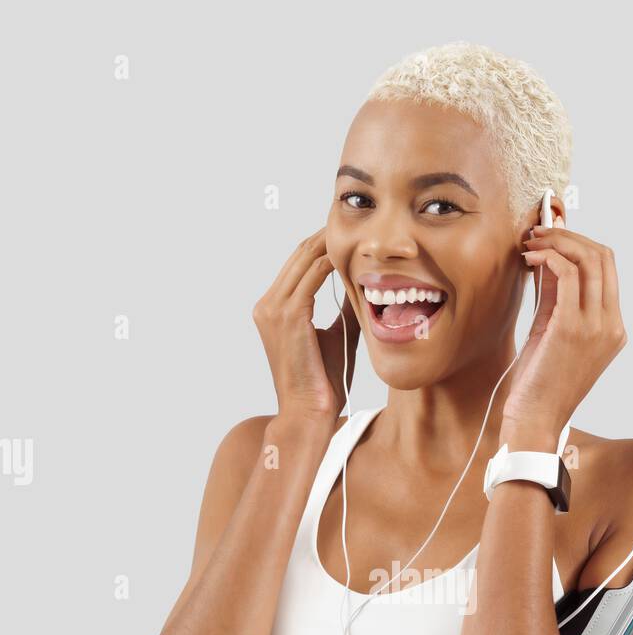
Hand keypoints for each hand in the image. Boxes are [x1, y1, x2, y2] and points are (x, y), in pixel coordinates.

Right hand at [252, 229, 360, 429]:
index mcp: (273, 309)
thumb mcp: (337, 335)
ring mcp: (273, 308)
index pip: (299, 263)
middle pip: (300, 254)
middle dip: (328, 235)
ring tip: (360, 232)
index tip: (351, 234)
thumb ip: (344, 307)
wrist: (308, 412)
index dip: (324, 245)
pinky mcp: (287, 315)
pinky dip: (332, 261)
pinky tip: (353, 255)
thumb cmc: (322, 382)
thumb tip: (362, 284)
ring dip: (332, 242)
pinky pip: (312, 276)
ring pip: (305, 259)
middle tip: (358, 222)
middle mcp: (267, 304)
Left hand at [501, 221, 626, 444]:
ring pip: (588, 260)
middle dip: (569, 236)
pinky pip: (568, 274)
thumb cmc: (539, 383)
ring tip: (531, 243)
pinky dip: (549, 258)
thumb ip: (557, 297)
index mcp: (613, 329)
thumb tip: (549, 258)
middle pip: (602, 257)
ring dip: (557, 242)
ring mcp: (596, 327)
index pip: (607, 269)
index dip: (580, 244)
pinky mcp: (572, 328)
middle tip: (539, 233)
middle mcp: (611, 326)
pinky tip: (530, 260)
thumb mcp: (552, 333)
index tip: (553, 238)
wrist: (534, 420)